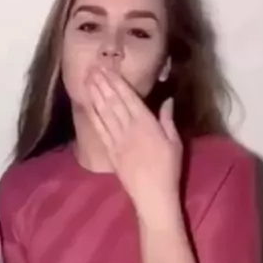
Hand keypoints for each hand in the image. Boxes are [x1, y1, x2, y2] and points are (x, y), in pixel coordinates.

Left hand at [86, 67, 182, 218]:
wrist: (153, 194)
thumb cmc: (168, 169)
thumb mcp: (174, 141)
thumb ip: (167, 119)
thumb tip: (167, 100)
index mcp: (146, 123)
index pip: (129, 97)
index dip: (117, 82)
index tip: (108, 69)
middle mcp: (129, 128)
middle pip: (113, 101)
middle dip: (103, 83)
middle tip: (93, 67)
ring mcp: (117, 140)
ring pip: (104, 112)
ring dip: (95, 94)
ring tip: (87, 79)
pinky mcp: (110, 152)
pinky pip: (99, 130)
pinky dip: (93, 116)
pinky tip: (88, 105)